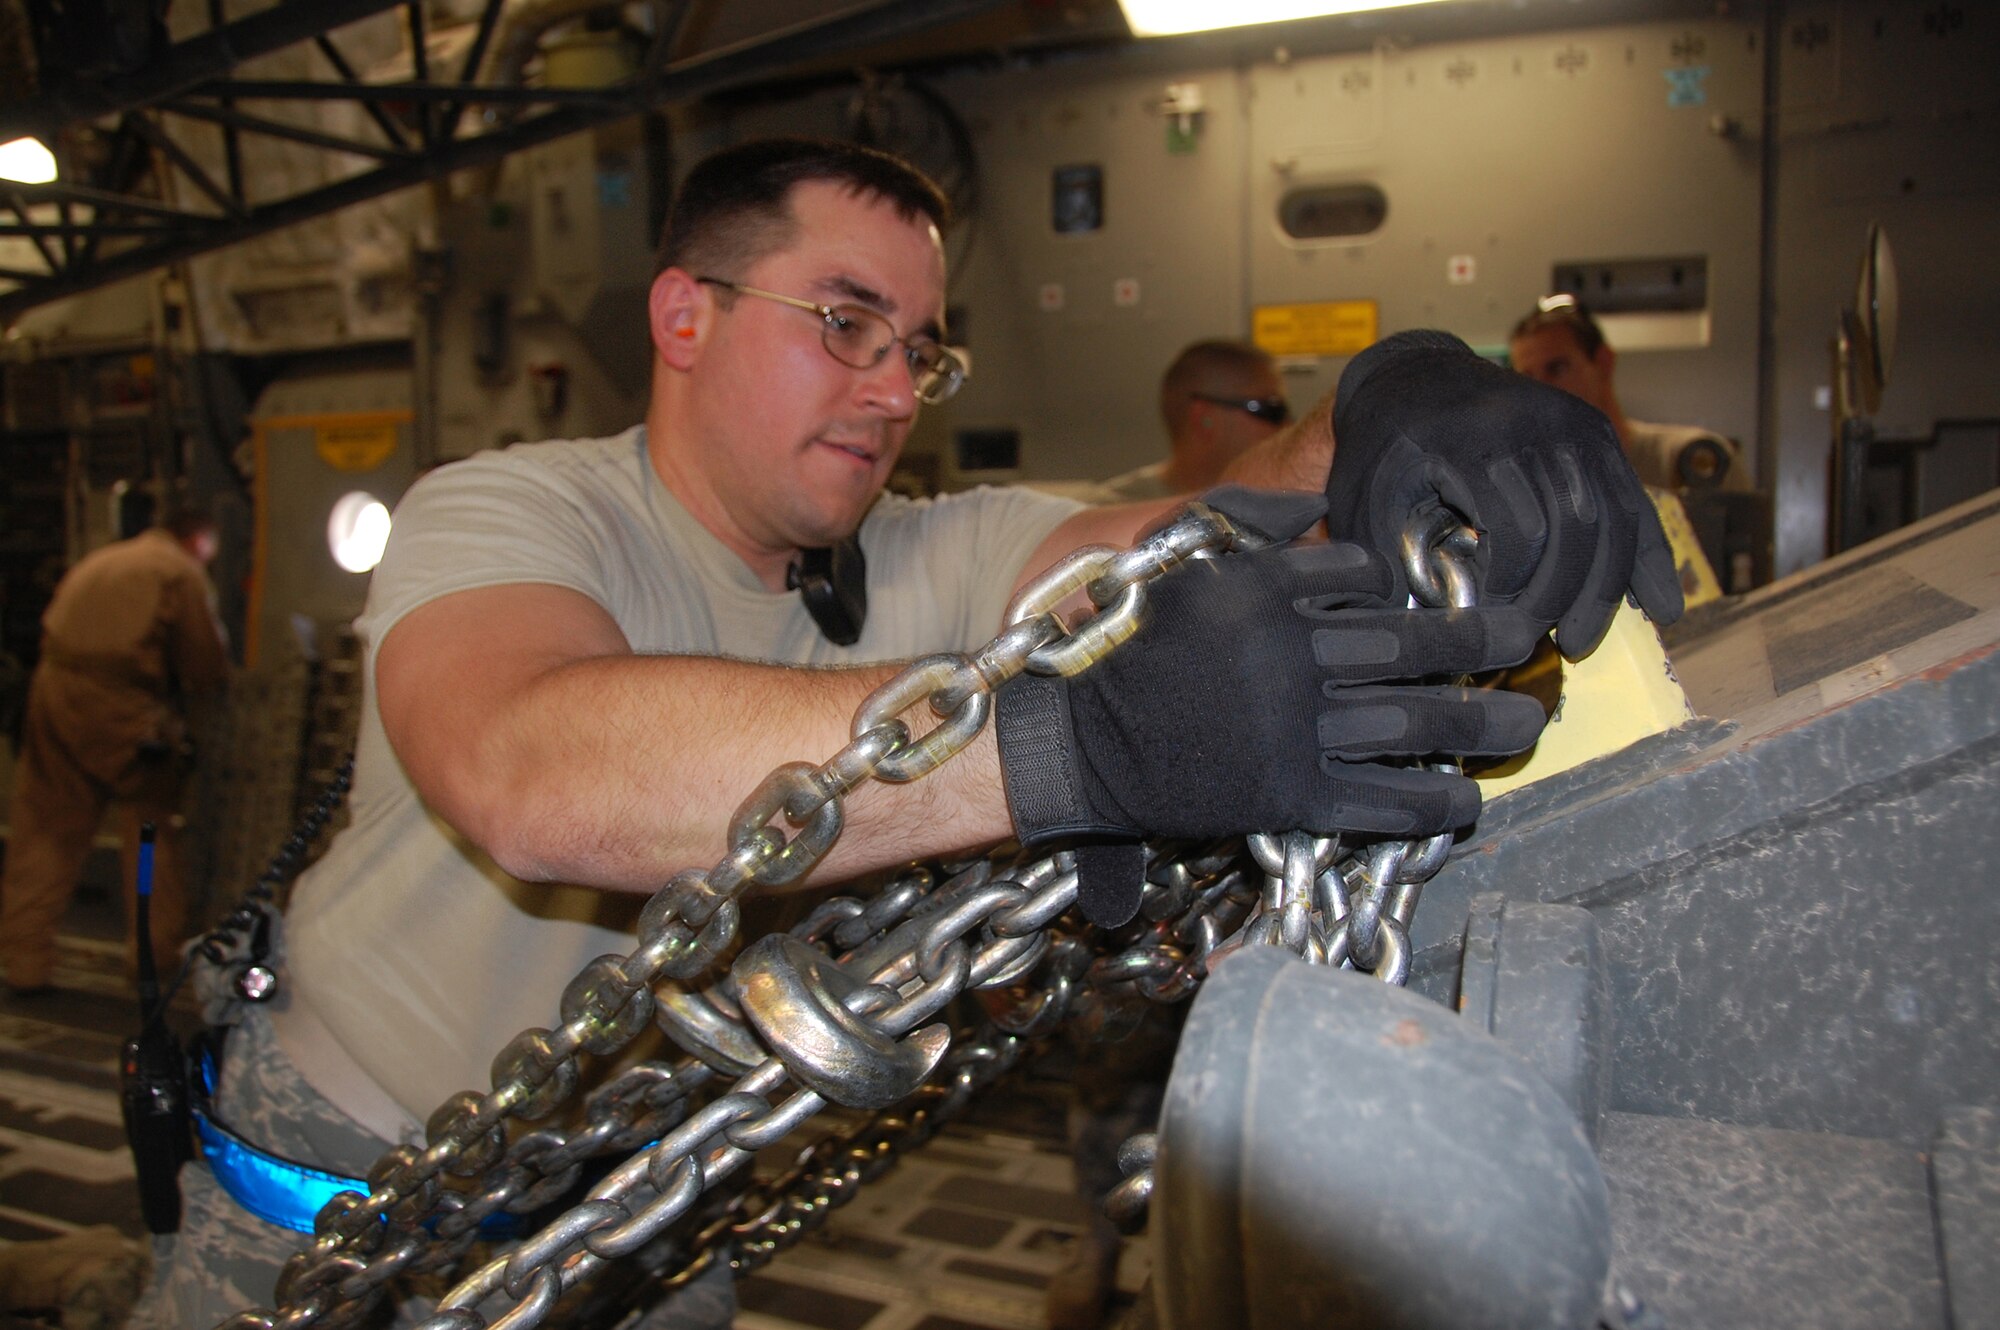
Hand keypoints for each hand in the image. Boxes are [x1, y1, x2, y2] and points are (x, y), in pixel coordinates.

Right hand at [995, 540, 1550, 921]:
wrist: (1072, 742)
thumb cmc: (1118, 653)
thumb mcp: (1180, 570)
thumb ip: (1248, 529)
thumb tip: (1314, 496)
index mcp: (1262, 590)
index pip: (1361, 572)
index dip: (1407, 584)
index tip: (1440, 594)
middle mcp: (1289, 652)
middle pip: (1411, 642)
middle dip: (1480, 642)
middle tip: (1527, 639)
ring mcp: (1292, 725)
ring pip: (1413, 719)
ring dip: (1479, 723)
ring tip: (1525, 725)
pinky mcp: (1286, 792)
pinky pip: (1380, 797)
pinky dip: (1431, 800)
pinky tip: (1467, 800)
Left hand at [1328, 331, 1682, 656]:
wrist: (1409, 378)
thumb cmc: (1378, 452)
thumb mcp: (1362, 503)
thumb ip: (1387, 566)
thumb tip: (1425, 644)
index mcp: (1467, 439)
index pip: (1516, 531)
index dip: (1508, 590)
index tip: (1485, 625)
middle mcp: (1531, 423)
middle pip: (1574, 526)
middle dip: (1561, 597)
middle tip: (1544, 647)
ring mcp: (1572, 424)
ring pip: (1613, 517)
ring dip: (1605, 590)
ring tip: (1580, 640)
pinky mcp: (1596, 434)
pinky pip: (1633, 501)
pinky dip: (1649, 558)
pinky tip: (1661, 607)